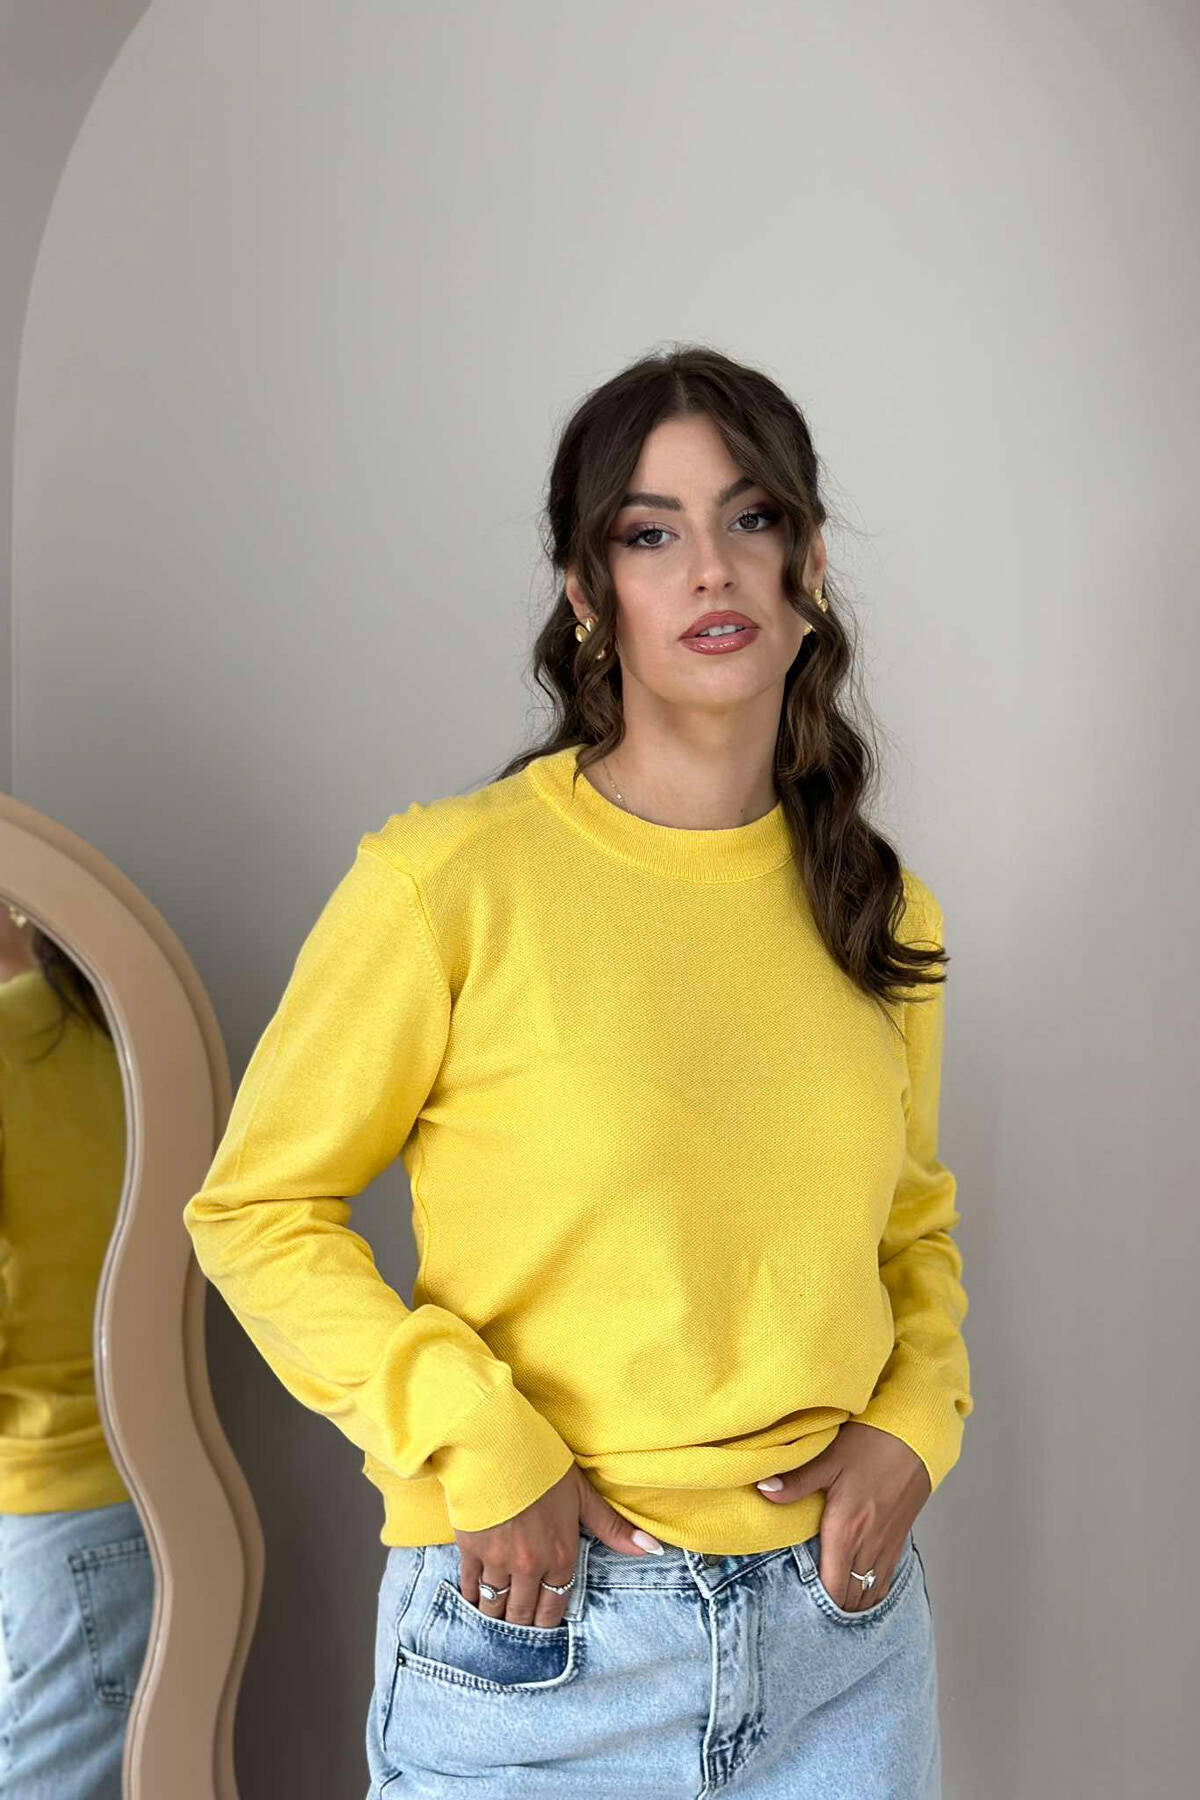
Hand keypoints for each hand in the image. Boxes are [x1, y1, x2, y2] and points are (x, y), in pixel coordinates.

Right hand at [453, 1463, 664, 1628]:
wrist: (497, 1446)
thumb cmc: (543, 1466)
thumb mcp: (582, 1495)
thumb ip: (613, 1528)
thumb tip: (653, 1549)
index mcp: (560, 1557)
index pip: (554, 1607)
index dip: (548, 1619)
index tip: (543, 1621)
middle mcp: (529, 1567)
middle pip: (523, 1614)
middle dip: (522, 1621)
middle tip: (520, 1621)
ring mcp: (498, 1561)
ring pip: (495, 1607)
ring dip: (497, 1614)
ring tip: (498, 1613)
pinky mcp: (471, 1550)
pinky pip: (471, 1587)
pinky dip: (472, 1596)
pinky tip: (474, 1597)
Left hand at [753, 1421, 930, 1611]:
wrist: (915, 1436)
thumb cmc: (871, 1444)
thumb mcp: (828, 1459)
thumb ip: (796, 1482)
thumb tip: (764, 1490)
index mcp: (846, 1531)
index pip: (832, 1589)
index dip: (816, 1602)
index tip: (799, 1603)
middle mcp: (868, 1546)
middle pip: (851, 1599)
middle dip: (832, 1606)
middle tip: (810, 1606)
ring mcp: (887, 1544)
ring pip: (870, 1594)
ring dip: (852, 1602)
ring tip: (833, 1601)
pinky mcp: (900, 1538)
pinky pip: (886, 1580)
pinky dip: (871, 1590)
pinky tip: (859, 1586)